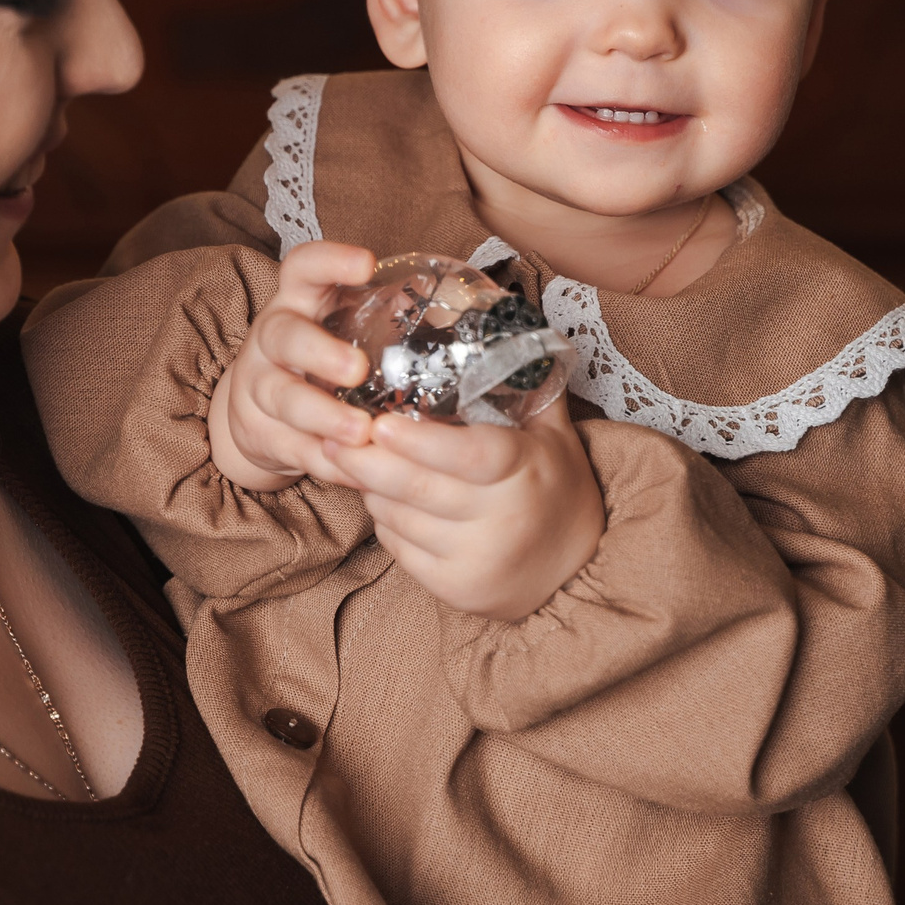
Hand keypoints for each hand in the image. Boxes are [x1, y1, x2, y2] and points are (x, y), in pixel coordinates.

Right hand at [207, 242, 378, 491]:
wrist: (257, 410)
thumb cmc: (320, 360)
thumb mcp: (342, 328)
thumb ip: (385, 321)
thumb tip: (455, 317)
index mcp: (299, 302)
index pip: (304, 266)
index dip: (330, 261)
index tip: (366, 264)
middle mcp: (272, 338)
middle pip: (284, 336)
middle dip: (319, 353)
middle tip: (357, 369)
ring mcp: (259, 386)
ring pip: (282, 397)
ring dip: (323, 415)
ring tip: (360, 432)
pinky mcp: (259, 432)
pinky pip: (292, 448)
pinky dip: (327, 462)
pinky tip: (357, 471)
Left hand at [319, 396, 605, 621]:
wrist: (573, 568)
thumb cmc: (554, 485)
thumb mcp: (551, 433)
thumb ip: (522, 383)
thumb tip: (493, 316)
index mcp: (526, 470)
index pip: (470, 457)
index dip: (421, 442)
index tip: (379, 423)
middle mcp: (503, 519)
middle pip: (419, 489)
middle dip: (366, 461)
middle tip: (331, 433)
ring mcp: (476, 558)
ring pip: (399, 517)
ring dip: (369, 486)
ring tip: (351, 458)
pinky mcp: (454, 588)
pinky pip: (398, 548)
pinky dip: (382, 519)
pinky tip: (380, 497)